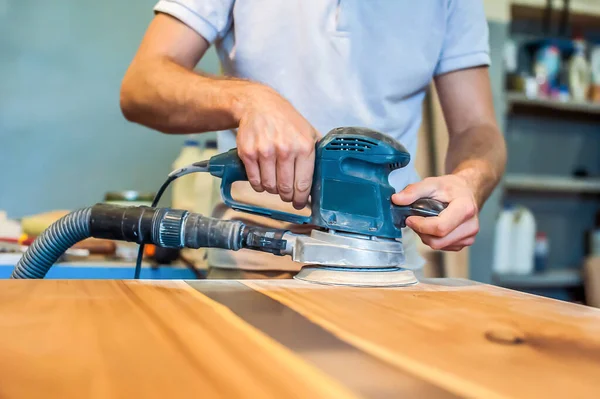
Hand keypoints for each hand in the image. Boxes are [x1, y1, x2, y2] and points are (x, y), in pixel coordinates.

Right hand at [235, 85, 319, 208]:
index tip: (299, 203)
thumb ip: (317, 153)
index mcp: (304, 146)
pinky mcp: (248, 153)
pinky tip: (263, 177)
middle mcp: (285, 149)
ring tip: (274, 182)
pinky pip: (254, 181)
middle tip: (287, 195)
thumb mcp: (308, 131)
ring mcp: (264, 152)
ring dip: (272, 189)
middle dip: (287, 196)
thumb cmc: (286, 121)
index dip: (301, 199)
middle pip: (285, 189)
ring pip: (269, 187)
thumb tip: (323, 178)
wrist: (259, 105)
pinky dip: (259, 185)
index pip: (303, 184)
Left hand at [392, 175, 478, 250]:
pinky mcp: (465, 243)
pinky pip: (443, 247)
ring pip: (439, 245)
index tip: (410, 218)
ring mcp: (469, 236)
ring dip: (426, 235)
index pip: (440, 227)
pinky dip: (434, 238)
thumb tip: (397, 199)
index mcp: (465, 209)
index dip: (420, 225)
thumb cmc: (451, 188)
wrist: (466, 191)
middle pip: (438, 241)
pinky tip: (434, 226)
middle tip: (415, 219)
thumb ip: (414, 191)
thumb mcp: (432, 183)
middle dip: (421, 231)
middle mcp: (470, 225)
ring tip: (426, 221)